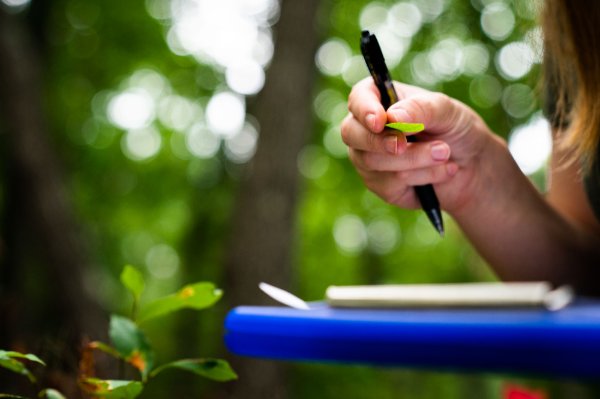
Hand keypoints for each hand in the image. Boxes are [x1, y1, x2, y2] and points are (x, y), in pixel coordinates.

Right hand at [341, 77, 498, 214]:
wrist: (473, 167)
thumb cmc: (456, 129)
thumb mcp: (447, 111)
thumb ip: (421, 109)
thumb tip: (392, 117)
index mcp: (380, 100)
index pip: (358, 99)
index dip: (364, 109)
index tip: (380, 121)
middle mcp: (367, 129)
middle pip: (351, 134)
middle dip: (378, 141)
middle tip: (403, 145)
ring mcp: (370, 159)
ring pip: (373, 161)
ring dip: (414, 158)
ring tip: (445, 153)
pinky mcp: (381, 185)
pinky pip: (390, 184)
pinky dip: (422, 176)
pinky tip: (442, 171)